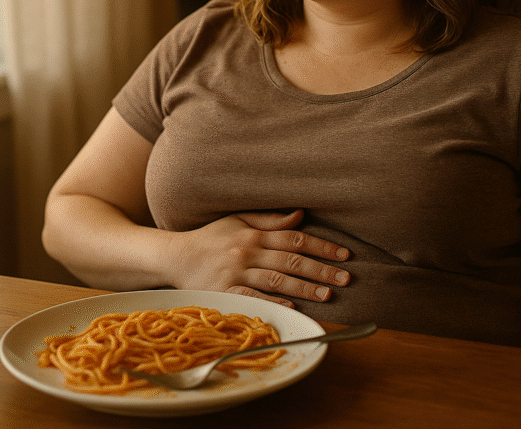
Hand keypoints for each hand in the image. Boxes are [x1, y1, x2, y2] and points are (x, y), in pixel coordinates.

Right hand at [167, 209, 350, 307]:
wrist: (174, 257)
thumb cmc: (210, 238)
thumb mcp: (237, 220)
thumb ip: (269, 219)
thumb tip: (300, 214)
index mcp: (253, 233)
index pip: (295, 239)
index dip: (322, 247)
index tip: (344, 256)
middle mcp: (247, 251)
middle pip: (291, 261)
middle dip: (321, 270)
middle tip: (346, 278)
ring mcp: (236, 273)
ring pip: (277, 280)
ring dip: (305, 288)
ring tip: (328, 295)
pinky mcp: (225, 292)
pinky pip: (253, 298)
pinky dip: (274, 302)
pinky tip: (293, 306)